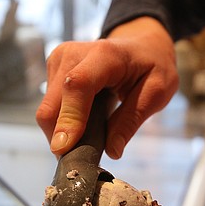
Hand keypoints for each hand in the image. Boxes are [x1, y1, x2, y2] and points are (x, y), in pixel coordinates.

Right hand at [36, 17, 178, 158]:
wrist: (141, 45)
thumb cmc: (152, 67)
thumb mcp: (157, 92)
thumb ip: (132, 120)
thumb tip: (112, 151)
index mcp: (104, 55)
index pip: (77, 86)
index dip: (69, 119)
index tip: (64, 150)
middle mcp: (73, 54)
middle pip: (52, 105)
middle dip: (63, 138)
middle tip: (84, 160)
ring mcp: (59, 60)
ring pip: (47, 111)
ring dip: (62, 133)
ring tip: (89, 139)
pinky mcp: (53, 70)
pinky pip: (50, 108)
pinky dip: (62, 124)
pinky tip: (83, 124)